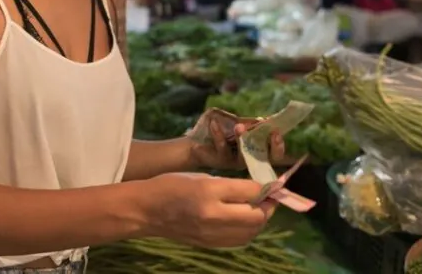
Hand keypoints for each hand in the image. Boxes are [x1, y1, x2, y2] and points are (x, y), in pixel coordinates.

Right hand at [143, 173, 273, 247]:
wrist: (147, 211)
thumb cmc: (170, 185)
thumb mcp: (200, 176)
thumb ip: (229, 184)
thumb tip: (256, 188)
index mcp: (209, 191)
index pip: (250, 190)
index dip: (267, 186)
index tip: (275, 182)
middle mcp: (213, 215)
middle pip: (256, 215)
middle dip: (268, 205)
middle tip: (270, 196)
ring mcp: (211, 233)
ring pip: (251, 231)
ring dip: (260, 219)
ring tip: (259, 207)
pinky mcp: (210, 245)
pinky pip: (239, 240)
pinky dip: (248, 230)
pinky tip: (244, 220)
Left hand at [187, 109, 285, 170]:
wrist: (196, 142)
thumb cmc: (220, 131)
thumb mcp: (236, 123)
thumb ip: (249, 124)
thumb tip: (264, 120)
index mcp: (255, 150)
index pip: (273, 154)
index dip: (278, 146)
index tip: (277, 132)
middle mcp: (248, 159)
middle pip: (264, 159)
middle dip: (270, 147)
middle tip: (271, 133)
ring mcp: (235, 162)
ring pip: (243, 156)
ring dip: (242, 139)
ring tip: (239, 126)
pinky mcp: (220, 161)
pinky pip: (222, 148)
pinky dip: (218, 134)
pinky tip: (214, 123)